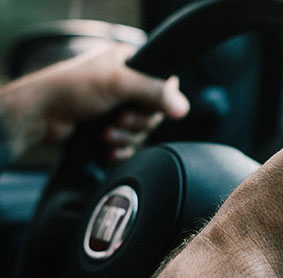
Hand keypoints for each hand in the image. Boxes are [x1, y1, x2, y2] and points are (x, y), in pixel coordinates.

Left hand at [0, 44, 188, 160]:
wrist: (41, 115)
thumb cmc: (72, 88)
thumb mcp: (118, 83)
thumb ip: (154, 92)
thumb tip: (183, 107)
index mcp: (130, 63)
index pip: (163, 84)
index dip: (158, 101)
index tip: (144, 108)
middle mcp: (126, 85)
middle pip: (153, 112)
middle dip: (137, 123)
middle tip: (120, 120)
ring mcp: (117, 107)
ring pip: (141, 130)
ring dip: (126, 137)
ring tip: (107, 134)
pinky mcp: (110, 127)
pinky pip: (129, 143)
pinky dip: (122, 149)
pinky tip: (110, 150)